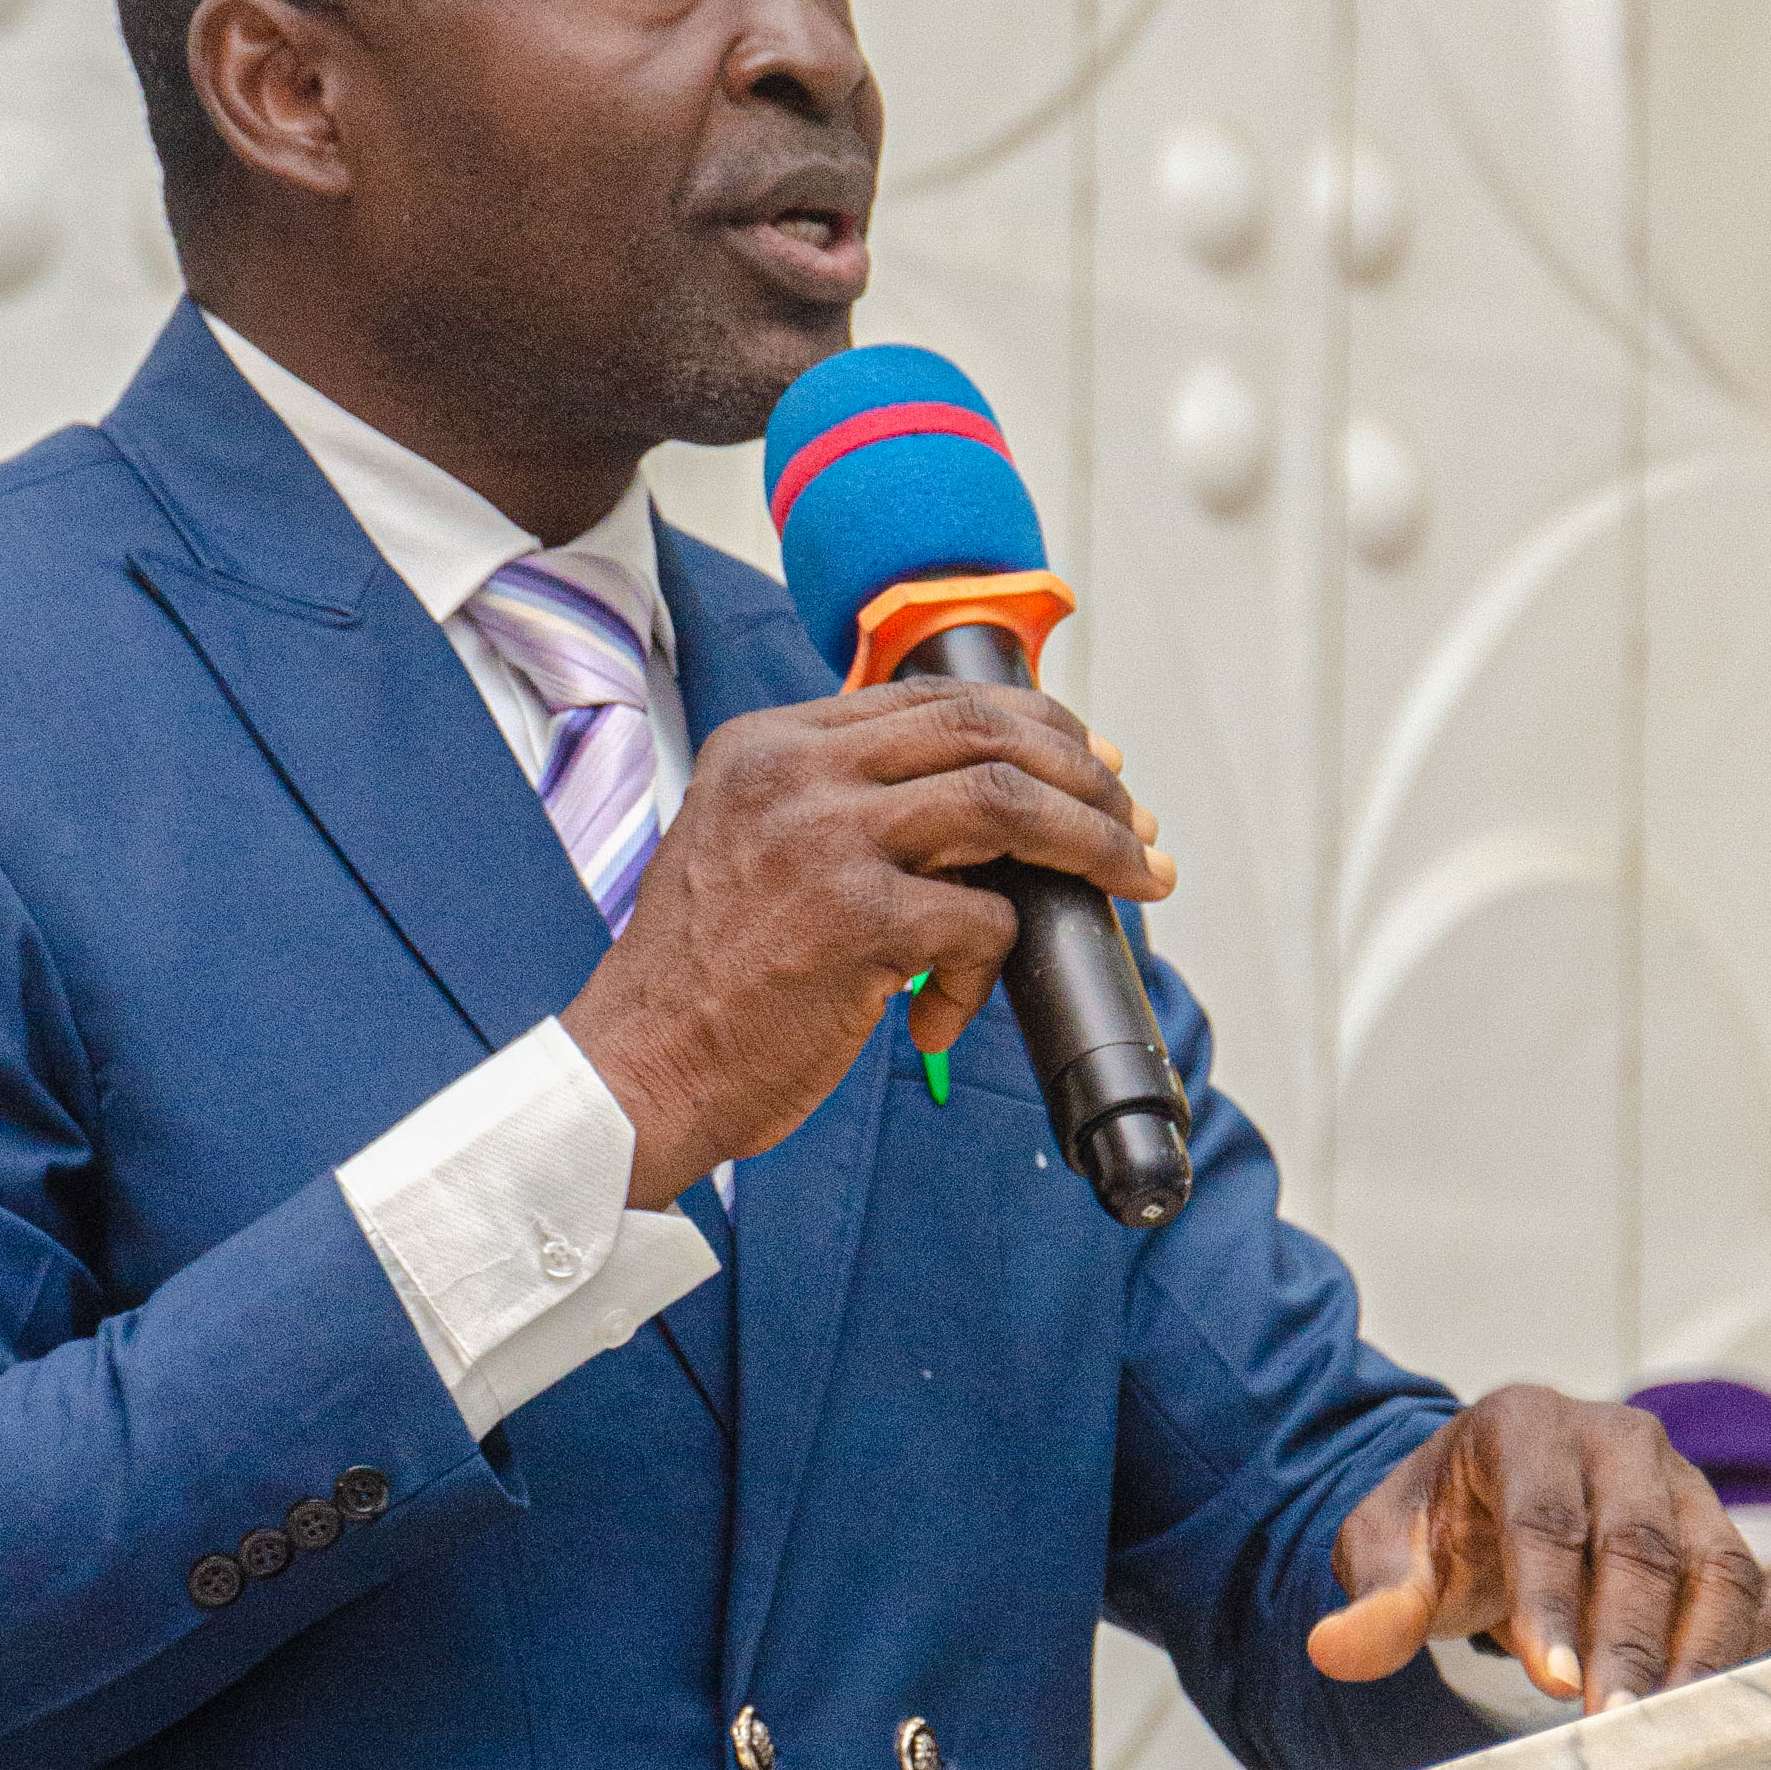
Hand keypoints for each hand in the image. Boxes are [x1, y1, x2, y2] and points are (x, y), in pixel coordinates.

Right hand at [566, 675, 1173, 1205]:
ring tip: (1132, 879)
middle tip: (1134, 821)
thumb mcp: (748, 848)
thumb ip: (835, 806)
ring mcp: (825, 840)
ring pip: (1007, 805)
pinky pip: (982, 919)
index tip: (1090, 760)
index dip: (1032, 723)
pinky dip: (986, 970)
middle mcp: (795, 773)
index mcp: (769, 744)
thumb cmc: (701, 983)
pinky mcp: (856, 921)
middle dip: (1085, 773)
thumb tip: (978, 804)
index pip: (930, 698)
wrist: (635, 1071)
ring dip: (1090, 843)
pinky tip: (941, 1013)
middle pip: (985, 731)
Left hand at [1308, 1385, 1763, 1709]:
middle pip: (1636, 1542)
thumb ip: (1373, 1600)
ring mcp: (1677, 1481)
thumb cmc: (1442, 1525)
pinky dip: (1727, 1653)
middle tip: (1615, 1727)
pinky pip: (1739, 1592)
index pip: (1543, 1516)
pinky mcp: (1716, 1529)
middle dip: (1626, 1641)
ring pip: (1711, 1564)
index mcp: (1524, 1425)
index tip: (1551, 1683)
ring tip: (1669, 1735)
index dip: (1550, 1601)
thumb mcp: (1385, 1550)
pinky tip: (1701, 1716)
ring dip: (1696, 1653)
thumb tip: (1334, 1651)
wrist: (1493, 1499)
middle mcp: (1615, 1439)